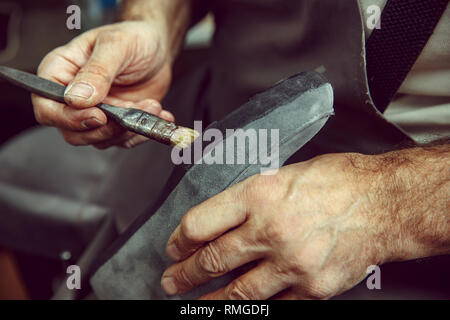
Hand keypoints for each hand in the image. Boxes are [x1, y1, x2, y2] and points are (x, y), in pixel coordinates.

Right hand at [32, 21, 173, 148]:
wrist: (157, 48)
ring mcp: (94, 112)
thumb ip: (97, 71)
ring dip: (128, 129)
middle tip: (131, 113)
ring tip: (152, 105)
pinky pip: (122, 140)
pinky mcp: (115, 123)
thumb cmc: (133, 38)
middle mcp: (72, 97)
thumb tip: (77, 98)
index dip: (69, 118)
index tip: (99, 116)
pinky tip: (157, 115)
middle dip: (106, 129)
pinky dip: (140, 133)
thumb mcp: (116, 45)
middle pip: (72, 132)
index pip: (47, 107)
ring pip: (100, 139)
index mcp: (60, 72)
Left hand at [161, 153, 399, 298]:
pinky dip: (253, 307)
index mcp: (259, 195)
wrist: (384, 204)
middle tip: (172, 280)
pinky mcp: (312, 288)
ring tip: (194, 304)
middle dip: (185, 274)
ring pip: (237, 292)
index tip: (174, 247)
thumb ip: (250, 199)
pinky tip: (242, 307)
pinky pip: (273, 305)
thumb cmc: (339, 182)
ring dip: (209, 301)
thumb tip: (222, 219)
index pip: (200, 224)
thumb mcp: (284, 174)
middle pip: (212, 260)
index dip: (179, 240)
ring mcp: (291, 264)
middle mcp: (270, 231)